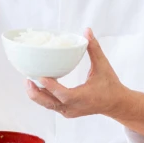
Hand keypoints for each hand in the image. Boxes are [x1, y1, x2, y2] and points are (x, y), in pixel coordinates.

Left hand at [24, 29, 143, 137]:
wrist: (116, 104)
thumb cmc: (110, 85)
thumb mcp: (103, 65)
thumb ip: (94, 48)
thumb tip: (87, 31)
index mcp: (83, 97)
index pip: (64, 94)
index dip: (51, 86)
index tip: (40, 77)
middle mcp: (74, 107)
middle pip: (50, 103)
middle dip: (36, 92)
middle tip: (27, 79)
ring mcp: (69, 111)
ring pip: (48, 105)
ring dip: (37, 94)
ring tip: (28, 81)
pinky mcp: (67, 112)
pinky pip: (51, 105)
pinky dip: (43, 96)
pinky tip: (37, 84)